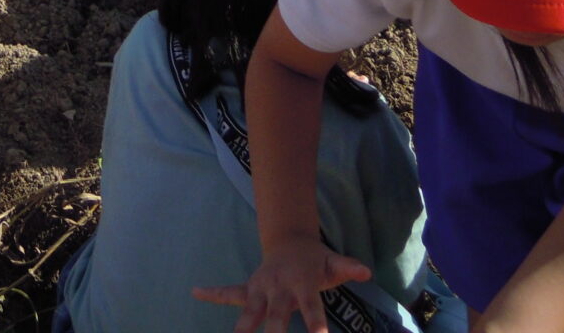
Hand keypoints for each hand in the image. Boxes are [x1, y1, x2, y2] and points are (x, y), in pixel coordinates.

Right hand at [193, 236, 372, 332]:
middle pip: (275, 315)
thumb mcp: (333, 261)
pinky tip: (197, 292)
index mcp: (301, 282)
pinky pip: (228, 293)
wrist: (288, 240)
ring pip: (249, 311)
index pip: (310, 307)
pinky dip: (213, 293)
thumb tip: (367, 271)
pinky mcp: (248, 289)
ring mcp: (260, 288)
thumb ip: (348, 267)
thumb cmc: (315, 259)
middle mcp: (277, 286)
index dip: (315, 324)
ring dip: (243, 328)